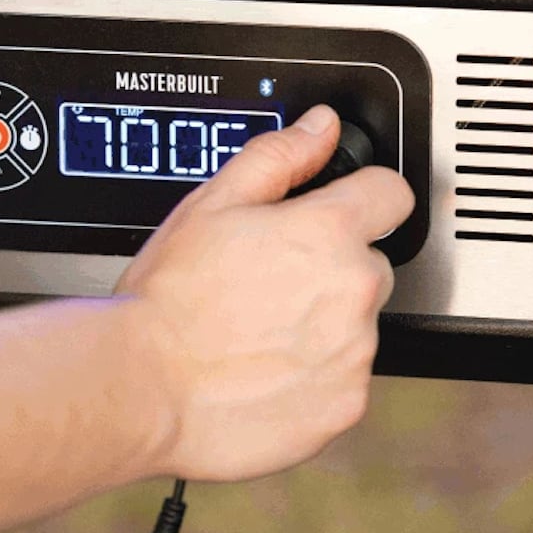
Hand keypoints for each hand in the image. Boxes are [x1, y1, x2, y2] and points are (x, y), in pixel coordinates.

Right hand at [115, 105, 413, 480]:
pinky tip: (263, 370)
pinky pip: (344, 380)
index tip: (340, 210)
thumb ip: (279, 156)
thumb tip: (319, 126)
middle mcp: (353, 291)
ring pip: (356, 325)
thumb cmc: (170, 299)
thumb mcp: (213, 204)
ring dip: (322, 324)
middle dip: (331, 268)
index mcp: (328, 231)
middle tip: (269, 281)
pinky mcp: (345, 406)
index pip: (389, 193)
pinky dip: (314, 377)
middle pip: (369, 264)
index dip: (362, 196)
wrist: (143, 387)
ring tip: (257, 331)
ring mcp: (354, 353)